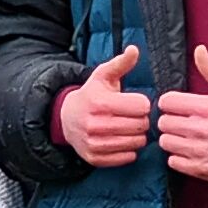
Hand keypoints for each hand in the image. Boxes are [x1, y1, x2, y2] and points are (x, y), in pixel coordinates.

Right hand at [55, 46, 151, 164]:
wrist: (65, 118)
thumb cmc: (91, 95)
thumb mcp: (103, 76)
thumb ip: (121, 63)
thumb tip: (134, 49)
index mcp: (100, 102)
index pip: (142, 106)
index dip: (142, 104)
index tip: (135, 103)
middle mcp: (95, 124)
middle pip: (141, 125)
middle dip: (141, 120)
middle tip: (133, 116)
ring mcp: (94, 143)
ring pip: (136, 143)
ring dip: (137, 135)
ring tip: (128, 128)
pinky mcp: (95, 158)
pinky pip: (127, 158)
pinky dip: (129, 150)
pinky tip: (122, 140)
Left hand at [156, 47, 207, 184]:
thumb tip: (199, 50)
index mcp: (206, 107)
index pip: (166, 102)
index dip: (170, 103)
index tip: (177, 107)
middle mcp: (200, 129)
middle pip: (163, 123)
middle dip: (170, 122)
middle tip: (182, 123)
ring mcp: (200, 150)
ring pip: (166, 142)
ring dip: (173, 140)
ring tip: (186, 138)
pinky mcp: (201, 168)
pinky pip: (173, 162)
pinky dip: (179, 158)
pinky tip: (191, 152)